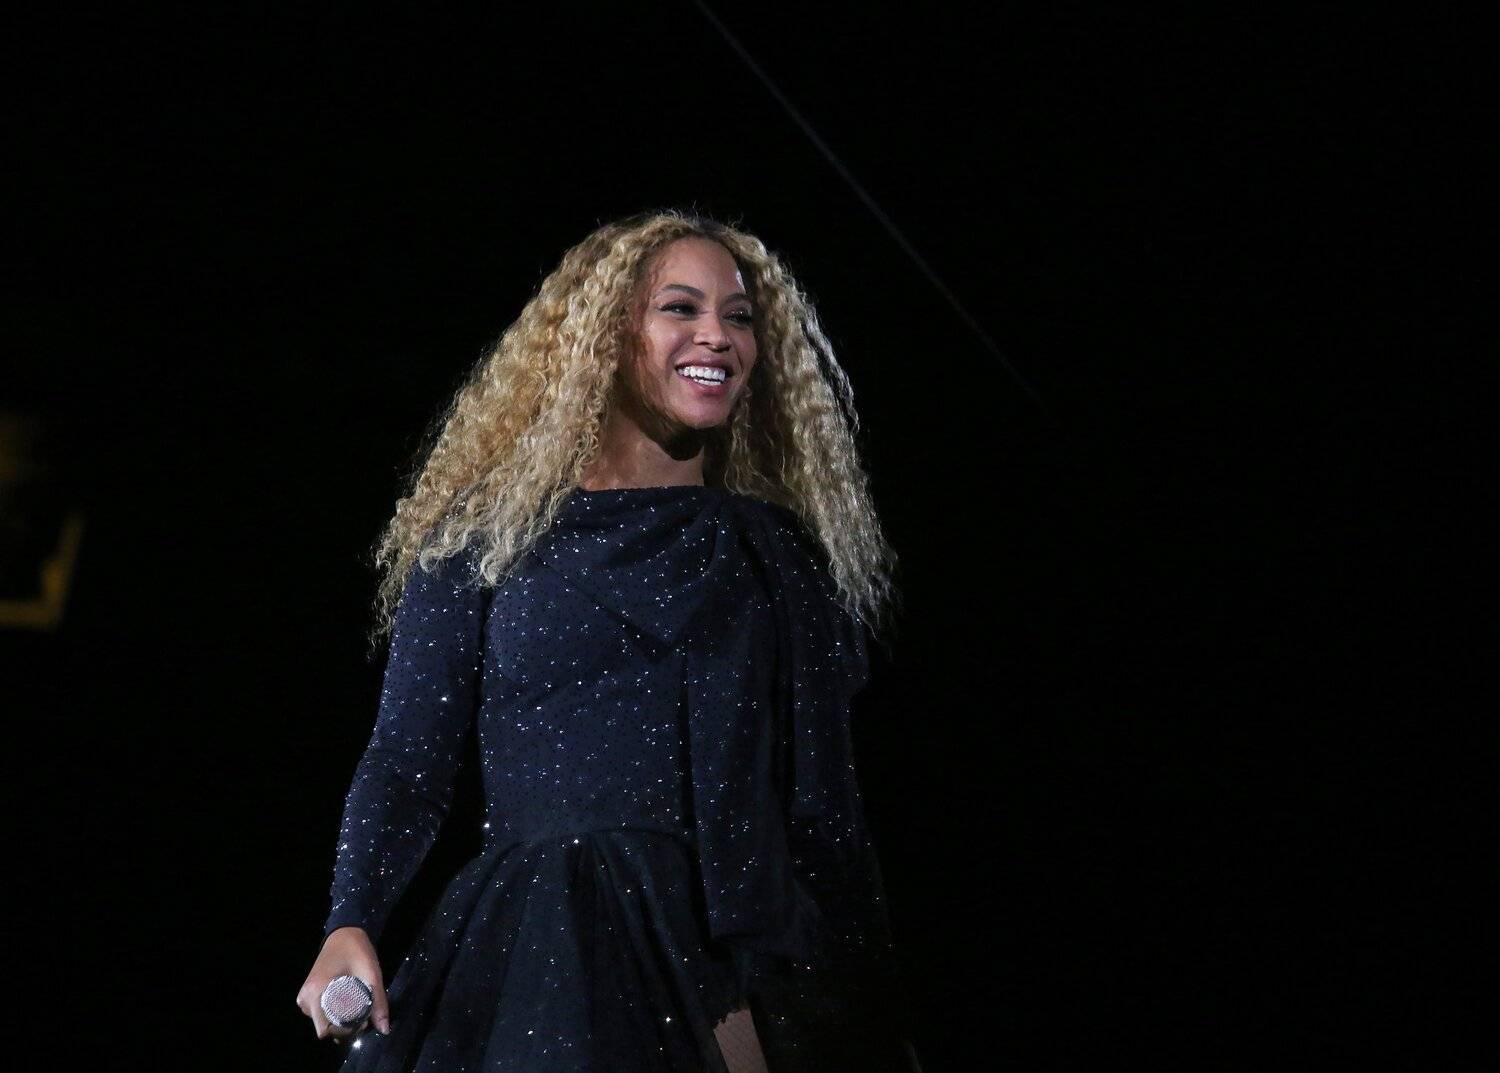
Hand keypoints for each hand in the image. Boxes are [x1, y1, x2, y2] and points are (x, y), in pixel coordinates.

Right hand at [296, 926, 391, 1042]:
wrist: (343, 933)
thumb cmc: (356, 951)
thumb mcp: (371, 975)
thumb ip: (378, 1002)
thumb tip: (384, 1029)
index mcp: (315, 993)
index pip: (325, 1029)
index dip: (344, 1031)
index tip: (361, 1021)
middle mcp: (305, 998)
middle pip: (324, 1027)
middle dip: (344, 1027)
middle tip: (362, 1014)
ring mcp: (304, 996)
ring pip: (322, 1021)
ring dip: (339, 1019)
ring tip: (356, 1006)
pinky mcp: (308, 994)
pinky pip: (320, 1013)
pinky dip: (333, 1012)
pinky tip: (346, 1002)